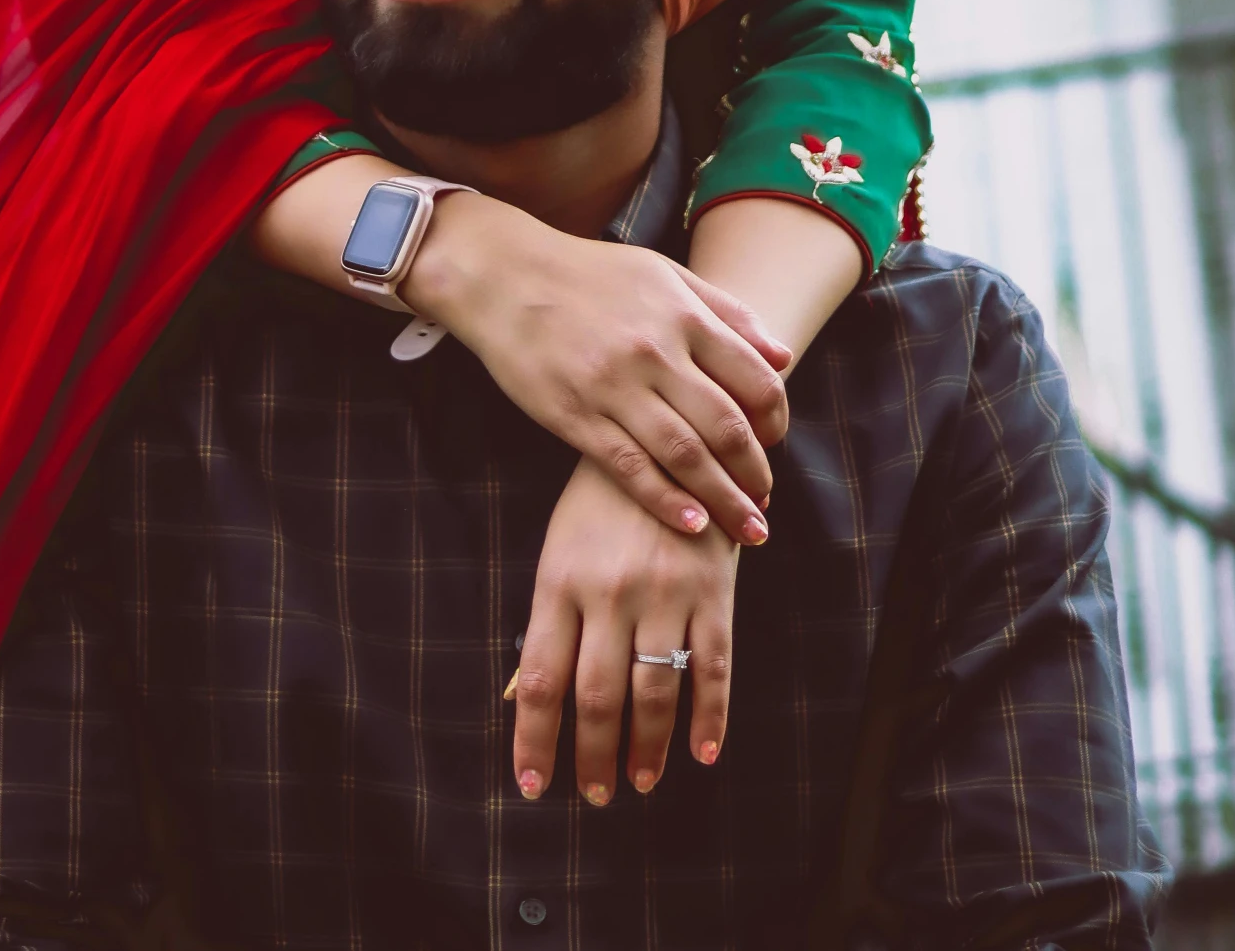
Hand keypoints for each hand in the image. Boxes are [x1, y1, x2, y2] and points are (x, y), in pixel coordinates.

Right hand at [406, 195, 788, 542]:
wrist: (505, 275)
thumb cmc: (590, 274)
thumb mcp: (664, 274)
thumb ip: (726, 311)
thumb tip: (783, 357)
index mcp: (684, 315)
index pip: (755, 380)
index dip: (776, 422)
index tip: (776, 445)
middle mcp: (656, 352)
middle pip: (727, 426)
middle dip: (755, 474)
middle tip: (765, 504)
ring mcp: (614, 387)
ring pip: (685, 455)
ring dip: (724, 499)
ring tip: (748, 530)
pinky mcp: (576, 415)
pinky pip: (630, 467)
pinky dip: (666, 501)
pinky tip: (691, 525)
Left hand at [509, 457, 738, 803]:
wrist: (668, 439)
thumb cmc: (600, 505)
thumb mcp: (559, 550)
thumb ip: (548, 622)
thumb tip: (520, 697)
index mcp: (560, 581)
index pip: (540, 678)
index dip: (535, 739)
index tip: (533, 783)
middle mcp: (609, 592)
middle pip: (597, 697)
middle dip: (594, 757)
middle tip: (596, 795)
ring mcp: (665, 592)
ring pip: (655, 693)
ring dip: (647, 749)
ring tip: (640, 780)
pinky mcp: (712, 590)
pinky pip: (714, 668)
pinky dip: (710, 719)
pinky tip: (702, 753)